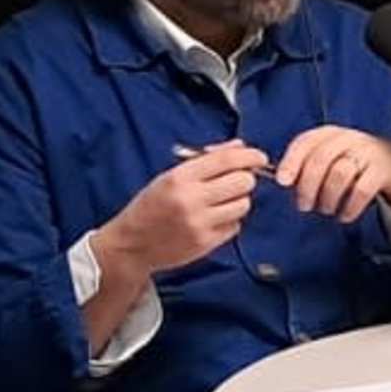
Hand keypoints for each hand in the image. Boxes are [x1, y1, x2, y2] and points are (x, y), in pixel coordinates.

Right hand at [93, 142, 268, 281]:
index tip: (259, 157)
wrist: (131, 244)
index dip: (249, 155)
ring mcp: (200, 223)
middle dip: (244, 179)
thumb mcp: (169, 176)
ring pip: (244, 204)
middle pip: (243, 182)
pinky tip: (213, 219)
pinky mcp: (207, 243)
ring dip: (238, 200)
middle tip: (234, 182)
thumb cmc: (151, 205)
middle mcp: (191, 199)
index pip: (226, 159)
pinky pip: (235, 225)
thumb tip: (240, 147)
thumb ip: (205, 161)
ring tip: (220, 202)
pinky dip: (230, 220)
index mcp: (179, 178)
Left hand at [271, 126, 390, 223]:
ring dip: (329, 198)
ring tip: (327, 210)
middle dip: (307, 186)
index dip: (292, 162)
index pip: (305, 142)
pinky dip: (350, 207)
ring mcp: (367, 153)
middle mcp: (348, 139)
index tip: (283, 182)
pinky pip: (361, 190)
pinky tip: (345, 215)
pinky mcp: (383, 170)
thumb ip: (310, 164)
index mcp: (331, 134)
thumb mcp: (334, 156)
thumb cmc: (358, 164)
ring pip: (339, 174)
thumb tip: (286, 181)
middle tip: (304, 205)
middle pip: (320, 159)